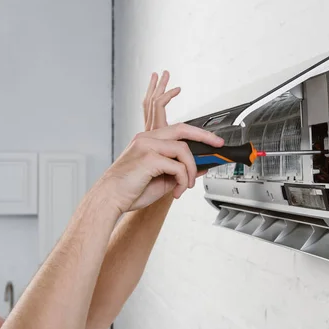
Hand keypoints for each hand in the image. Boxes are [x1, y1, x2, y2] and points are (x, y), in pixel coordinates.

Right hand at [96, 72, 223, 212]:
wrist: (109, 199)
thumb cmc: (131, 190)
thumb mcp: (163, 179)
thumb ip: (181, 170)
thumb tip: (202, 166)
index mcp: (149, 140)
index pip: (178, 130)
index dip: (199, 134)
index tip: (214, 141)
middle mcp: (147, 138)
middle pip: (183, 129)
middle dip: (205, 137)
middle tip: (219, 146)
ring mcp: (147, 146)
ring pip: (183, 150)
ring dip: (191, 170)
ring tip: (186, 186)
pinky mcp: (148, 158)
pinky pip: (177, 166)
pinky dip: (183, 180)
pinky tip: (178, 191)